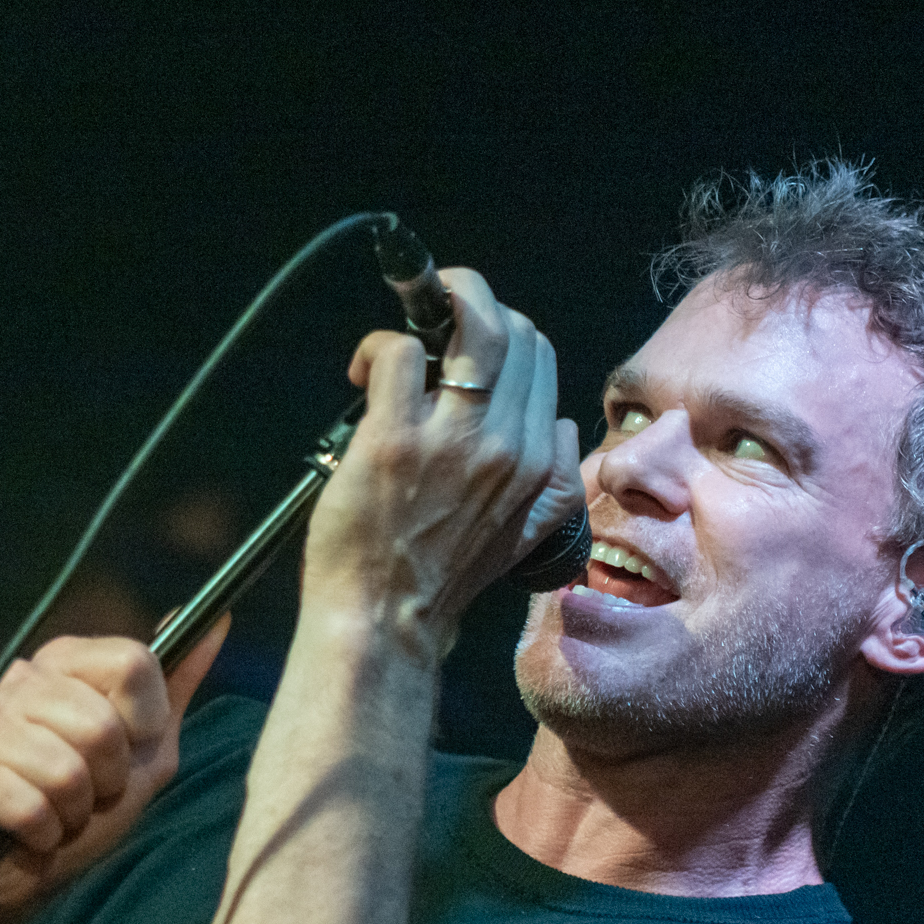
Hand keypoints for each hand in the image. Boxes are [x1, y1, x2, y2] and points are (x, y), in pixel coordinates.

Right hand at [0, 622, 228, 921]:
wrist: (8, 877)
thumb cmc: (79, 811)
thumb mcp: (142, 753)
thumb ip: (175, 689)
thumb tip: (219, 619)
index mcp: (63, 663)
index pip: (132, 662)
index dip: (145, 721)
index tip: (129, 751)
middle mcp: (19, 682)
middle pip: (101, 723)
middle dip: (108, 779)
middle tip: (86, 794)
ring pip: (65, 770)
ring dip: (73, 812)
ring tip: (56, 814)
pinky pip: (28, 805)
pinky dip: (42, 833)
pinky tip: (30, 833)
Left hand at [309, 269, 580, 661]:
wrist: (386, 622)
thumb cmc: (441, 579)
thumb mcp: (525, 534)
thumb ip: (552, 480)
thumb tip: (560, 424)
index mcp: (539, 462)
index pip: (540, 356)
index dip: (501, 337)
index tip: (463, 351)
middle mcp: (508, 444)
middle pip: (513, 329)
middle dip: (470, 307)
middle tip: (433, 325)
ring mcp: (453, 439)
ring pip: (471, 322)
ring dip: (437, 301)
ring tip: (408, 321)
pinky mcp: (395, 438)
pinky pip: (400, 351)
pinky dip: (377, 347)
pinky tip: (364, 375)